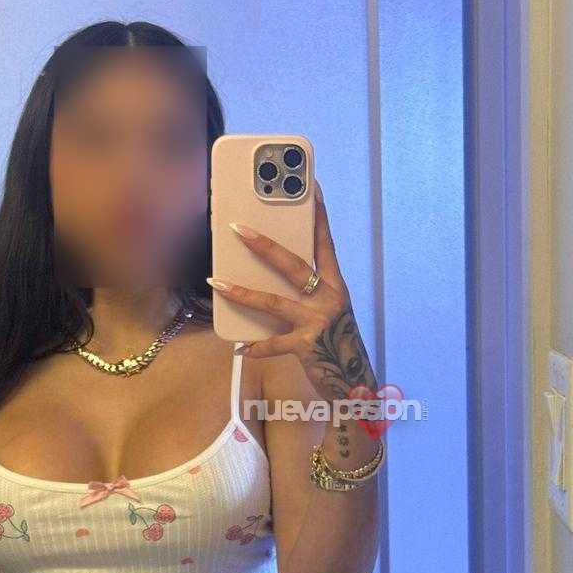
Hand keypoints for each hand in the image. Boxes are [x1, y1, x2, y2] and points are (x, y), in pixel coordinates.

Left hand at [207, 179, 376, 400]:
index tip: (312, 190)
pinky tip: (241, 348)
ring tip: (217, 283)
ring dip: (243, 293)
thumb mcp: (327, 311)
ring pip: (274, 302)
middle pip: (294, 266)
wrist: (355, 382)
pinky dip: (257, 347)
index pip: (325, 245)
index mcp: (335, 285)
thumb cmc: (336, 342)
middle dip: (264, 246)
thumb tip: (270, 274)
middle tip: (238, 229)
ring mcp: (319, 322)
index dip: (318, 218)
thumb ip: (307, 293)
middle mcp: (330, 299)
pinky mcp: (308, 346)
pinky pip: (275, 344)